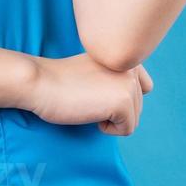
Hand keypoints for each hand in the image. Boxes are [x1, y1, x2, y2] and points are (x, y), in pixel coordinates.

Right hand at [25, 53, 153, 135]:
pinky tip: (89, 112)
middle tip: (87, 96)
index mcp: (125, 56)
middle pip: (137, 107)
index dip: (120, 97)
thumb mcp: (97, 69)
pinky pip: (126, 130)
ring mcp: (129, 83)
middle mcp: (132, 66)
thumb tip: (132, 98)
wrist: (40, 82)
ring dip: (111, 119)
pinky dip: (108, 129)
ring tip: (88, 102)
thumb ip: (117, 75)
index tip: (96, 91)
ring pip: (133, 119)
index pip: (145, 86)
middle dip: (113, 110)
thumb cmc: (61, 80)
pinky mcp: (123, 101)